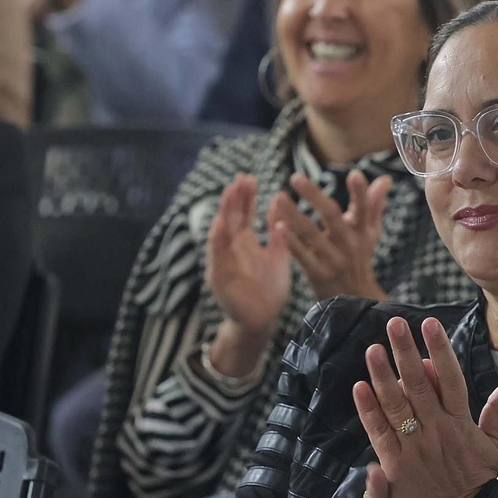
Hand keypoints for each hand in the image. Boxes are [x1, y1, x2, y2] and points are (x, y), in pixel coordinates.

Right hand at [205, 174, 290, 344]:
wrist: (261, 321)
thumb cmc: (269, 290)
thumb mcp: (277, 256)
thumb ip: (276, 233)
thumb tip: (279, 205)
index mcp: (245, 243)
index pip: (243, 214)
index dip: (245, 196)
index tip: (248, 177)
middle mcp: (232, 249)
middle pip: (231, 218)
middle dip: (234, 198)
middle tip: (240, 178)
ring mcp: (224, 262)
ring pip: (221, 232)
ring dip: (224, 213)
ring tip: (229, 193)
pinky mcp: (220, 277)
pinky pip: (217, 256)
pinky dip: (218, 240)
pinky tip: (221, 224)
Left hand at [269, 171, 390, 300]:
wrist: (356, 301)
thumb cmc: (360, 257)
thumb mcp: (370, 233)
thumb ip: (375, 204)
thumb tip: (385, 179)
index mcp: (362, 232)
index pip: (364, 209)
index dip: (361, 193)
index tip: (355, 174)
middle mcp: (350, 244)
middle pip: (332, 217)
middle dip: (314, 196)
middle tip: (296, 177)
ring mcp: (334, 260)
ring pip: (312, 234)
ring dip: (294, 215)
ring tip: (278, 197)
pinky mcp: (318, 274)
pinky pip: (303, 256)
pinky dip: (291, 242)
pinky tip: (278, 226)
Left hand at [352, 317, 497, 497]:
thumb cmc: (476, 481)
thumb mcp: (493, 444)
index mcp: (460, 424)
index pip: (450, 379)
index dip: (440, 349)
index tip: (430, 324)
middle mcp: (436, 431)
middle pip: (419, 385)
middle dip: (406, 352)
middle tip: (395, 324)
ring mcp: (413, 448)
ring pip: (396, 405)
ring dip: (383, 375)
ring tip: (373, 348)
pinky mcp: (395, 465)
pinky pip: (379, 433)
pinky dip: (369, 410)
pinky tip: (359, 386)